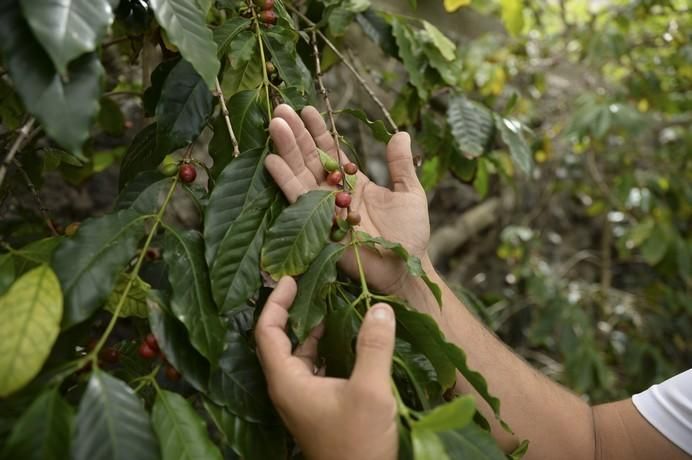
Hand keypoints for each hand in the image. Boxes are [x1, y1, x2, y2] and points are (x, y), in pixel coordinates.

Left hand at [255, 276, 397, 459]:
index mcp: (287, 382)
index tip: (291, 278)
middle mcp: (289, 388)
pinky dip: (326, 348)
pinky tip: (347, 338)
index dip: (275, 302)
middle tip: (312, 284)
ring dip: (312, 330)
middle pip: (280, 340)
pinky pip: (316, 368)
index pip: (267, 332)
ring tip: (332, 304)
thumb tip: (379, 308)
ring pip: (300, 355)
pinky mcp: (320, 406)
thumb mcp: (370, 392)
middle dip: (293, 311)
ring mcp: (303, 399)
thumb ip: (373, 347)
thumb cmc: (358, 444)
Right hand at [267, 104, 430, 292]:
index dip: (318, 131)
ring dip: (287, 149)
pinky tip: (272, 160)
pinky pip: (298, 200)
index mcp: (354, 183)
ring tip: (275, 123)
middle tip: (281, 108)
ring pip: (301, 173)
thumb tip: (401, 133)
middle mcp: (334, 194)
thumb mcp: (409, 193)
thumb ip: (401, 165)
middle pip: (310, 158)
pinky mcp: (318, 225)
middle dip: (297, 133)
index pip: (331, 151)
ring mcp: (324, 208)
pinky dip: (285, 180)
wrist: (405, 268)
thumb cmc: (410, 235)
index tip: (306, 108)